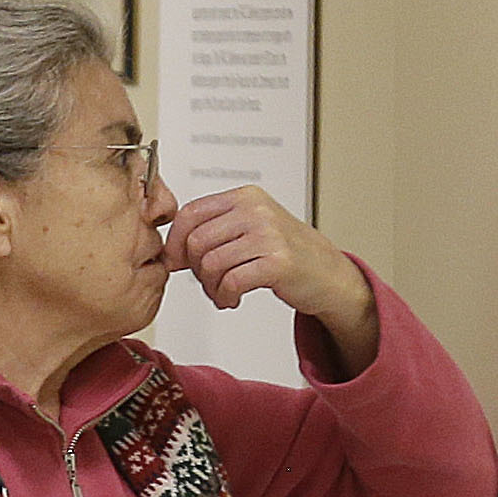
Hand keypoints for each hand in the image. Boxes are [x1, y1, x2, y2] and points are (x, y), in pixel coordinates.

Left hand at [164, 185, 374, 350]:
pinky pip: (231, 282)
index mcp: (245, 197)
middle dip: (194, 270)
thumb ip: (213, 229)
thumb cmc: (284, 251)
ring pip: (210, 264)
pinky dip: (225, 296)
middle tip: (208, 282)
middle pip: (196, 242)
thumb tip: (170, 250)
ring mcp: (269, 235)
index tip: (177, 262)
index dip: (175, 243)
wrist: (327, 272)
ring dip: (210, 287)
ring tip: (222, 293)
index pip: (190, 214)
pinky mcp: (278, 262)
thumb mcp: (249, 227)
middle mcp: (256, 211)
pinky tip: (233, 299)